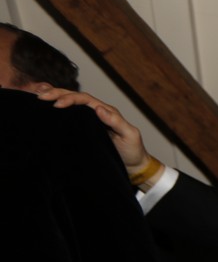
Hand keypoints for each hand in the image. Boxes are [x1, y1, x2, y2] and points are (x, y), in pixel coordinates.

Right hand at [38, 88, 155, 177]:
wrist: (134, 167)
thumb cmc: (133, 151)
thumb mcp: (130, 136)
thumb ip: (117, 122)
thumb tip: (99, 108)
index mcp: (106, 111)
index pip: (85, 99)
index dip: (70, 98)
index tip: (56, 104)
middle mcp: (97, 113)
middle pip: (74, 97)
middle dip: (57, 94)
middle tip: (40, 97)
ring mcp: (90, 121)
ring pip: (70, 105)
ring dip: (55, 98)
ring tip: (38, 96)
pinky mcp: (85, 130)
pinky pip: (70, 117)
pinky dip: (57, 110)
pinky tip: (45, 108)